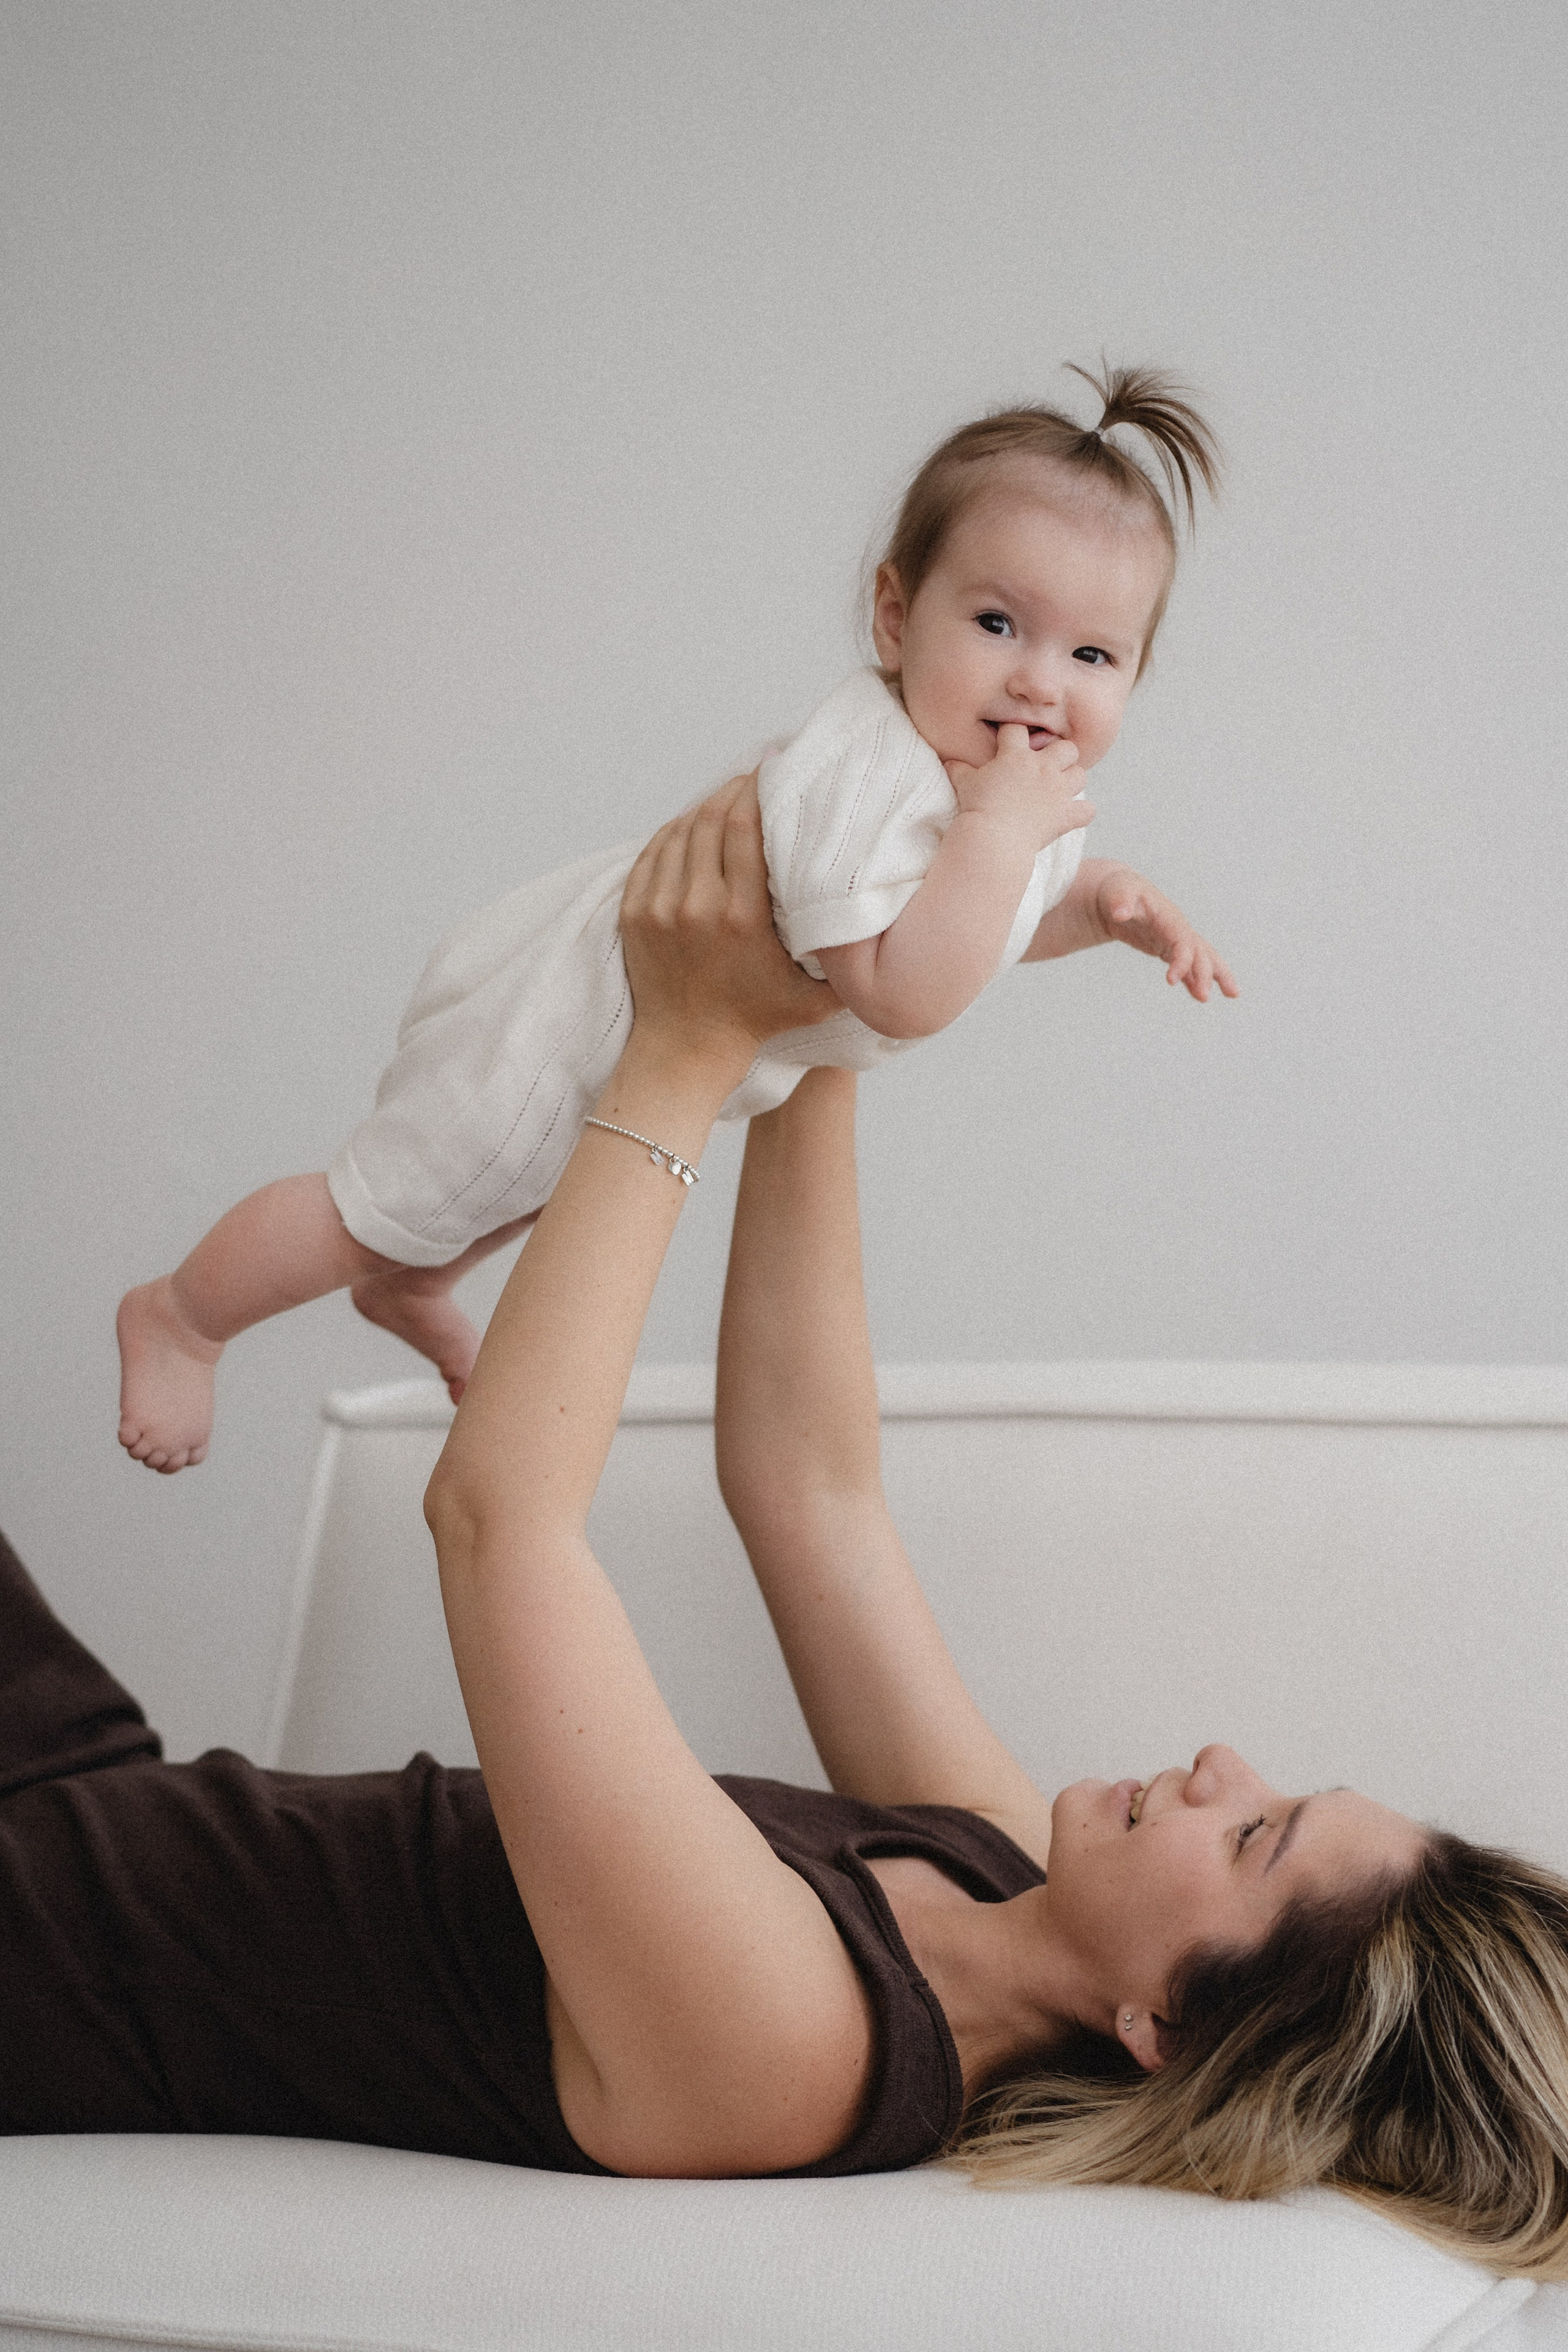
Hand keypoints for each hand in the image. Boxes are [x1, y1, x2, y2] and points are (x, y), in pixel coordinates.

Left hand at [620, 774, 840, 1071]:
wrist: (686, 1050)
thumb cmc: (757, 1022)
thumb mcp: (815, 1000)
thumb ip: (850, 966)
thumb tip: (891, 927)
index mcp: (741, 918)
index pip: (742, 827)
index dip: (756, 790)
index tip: (773, 772)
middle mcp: (696, 907)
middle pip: (710, 818)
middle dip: (733, 789)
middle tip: (754, 777)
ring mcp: (659, 908)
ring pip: (679, 830)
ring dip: (704, 807)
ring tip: (727, 798)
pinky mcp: (633, 913)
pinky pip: (652, 852)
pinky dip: (673, 832)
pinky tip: (693, 825)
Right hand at [943, 723, 1094, 853]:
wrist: (993, 837)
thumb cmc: (978, 808)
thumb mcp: (964, 784)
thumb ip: (959, 769)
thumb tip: (949, 762)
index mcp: (1017, 756)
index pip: (1018, 730)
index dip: (1014, 734)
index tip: (1010, 741)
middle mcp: (1043, 768)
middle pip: (1067, 747)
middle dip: (1061, 754)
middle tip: (1047, 767)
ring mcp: (1057, 791)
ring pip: (1081, 774)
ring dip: (1073, 780)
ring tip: (1060, 788)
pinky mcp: (1066, 815)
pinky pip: (1087, 810)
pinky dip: (1081, 813)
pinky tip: (1072, 815)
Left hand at [1095, 868, 1237, 1001]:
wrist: (1119, 893)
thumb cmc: (1119, 890)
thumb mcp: (1118, 891)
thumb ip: (1121, 901)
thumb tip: (1119, 912)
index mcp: (1169, 918)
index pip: (1183, 942)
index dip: (1182, 961)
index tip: (1171, 981)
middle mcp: (1178, 929)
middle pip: (1200, 952)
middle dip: (1205, 974)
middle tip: (1204, 998)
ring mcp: (1175, 938)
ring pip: (1202, 958)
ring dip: (1215, 976)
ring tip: (1232, 994)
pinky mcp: (1167, 947)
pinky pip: (1186, 965)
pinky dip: (1193, 980)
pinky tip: (1198, 994)